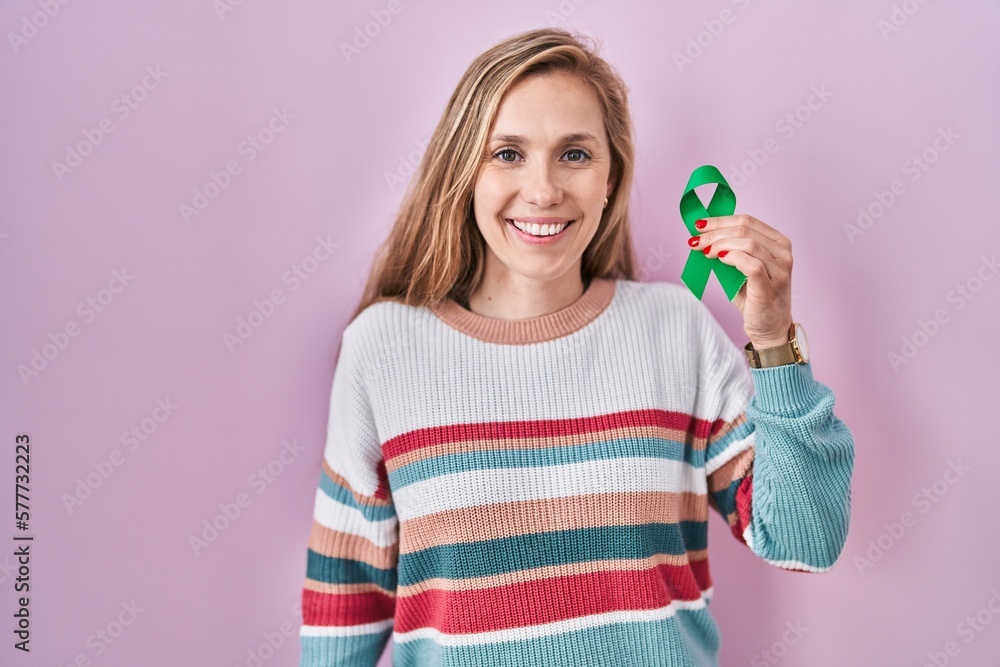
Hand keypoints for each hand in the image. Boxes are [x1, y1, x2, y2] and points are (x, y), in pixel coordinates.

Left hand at [688, 213, 792, 348]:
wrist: (770, 327)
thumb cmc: (755, 297)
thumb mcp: (743, 268)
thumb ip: (731, 250)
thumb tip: (703, 237)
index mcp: (778, 243)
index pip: (748, 220)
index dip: (721, 220)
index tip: (700, 225)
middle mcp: (783, 253)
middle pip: (745, 229)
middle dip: (715, 233)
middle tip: (696, 240)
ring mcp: (780, 269)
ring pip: (747, 244)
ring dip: (720, 244)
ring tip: (704, 251)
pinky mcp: (771, 285)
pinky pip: (750, 264)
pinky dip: (732, 257)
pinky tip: (719, 259)